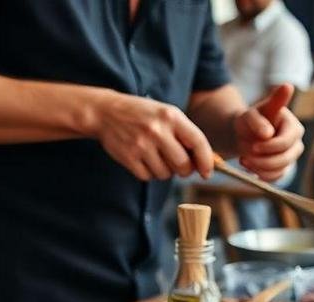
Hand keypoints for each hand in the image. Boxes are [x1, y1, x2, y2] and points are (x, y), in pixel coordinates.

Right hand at [91, 91, 214, 180]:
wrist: (106, 112)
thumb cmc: (142, 115)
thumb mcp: (166, 114)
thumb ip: (185, 134)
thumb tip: (204, 163)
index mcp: (171, 116)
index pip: (198, 142)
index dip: (206, 161)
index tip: (207, 172)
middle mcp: (157, 130)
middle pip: (183, 165)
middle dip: (184, 170)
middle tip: (179, 165)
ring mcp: (141, 144)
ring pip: (166, 174)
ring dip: (165, 171)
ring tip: (156, 156)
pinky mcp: (128, 157)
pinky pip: (148, 177)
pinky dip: (149, 173)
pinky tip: (143, 159)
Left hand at [233, 84, 304, 181]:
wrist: (244, 133)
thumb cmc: (250, 120)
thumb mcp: (252, 113)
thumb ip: (259, 118)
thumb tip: (269, 132)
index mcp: (293, 126)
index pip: (288, 141)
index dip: (271, 146)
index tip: (254, 146)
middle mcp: (296, 142)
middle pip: (286, 158)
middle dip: (264, 160)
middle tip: (244, 158)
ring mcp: (291, 156)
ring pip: (281, 170)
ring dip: (260, 169)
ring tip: (243, 160)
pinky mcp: (284, 168)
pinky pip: (276, 178)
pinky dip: (261, 175)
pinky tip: (249, 166)